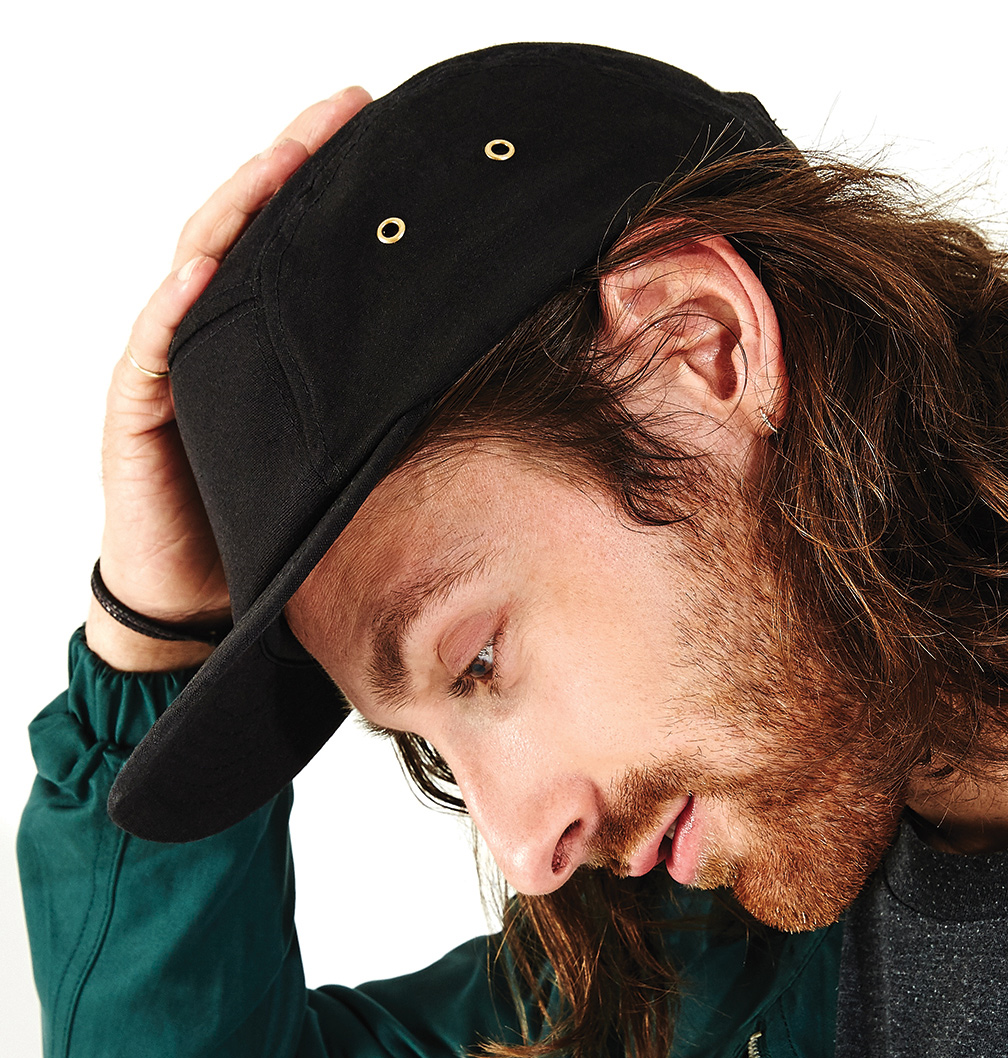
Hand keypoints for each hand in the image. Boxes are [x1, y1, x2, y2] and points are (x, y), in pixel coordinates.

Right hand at [88, 87, 371, 670]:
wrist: (197, 598)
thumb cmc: (266, 522)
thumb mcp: (337, 458)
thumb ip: (373, 412)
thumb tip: (467, 386)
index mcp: (262, 344)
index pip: (290, 244)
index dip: (325, 186)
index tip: (378, 134)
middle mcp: (214, 336)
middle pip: (247, 230)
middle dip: (291, 165)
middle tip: (343, 109)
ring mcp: (171, 367)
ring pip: (199, 265)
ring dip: (240, 208)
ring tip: (286, 156)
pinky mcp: (138, 411)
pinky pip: (155, 347)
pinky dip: (178, 304)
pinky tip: (205, 265)